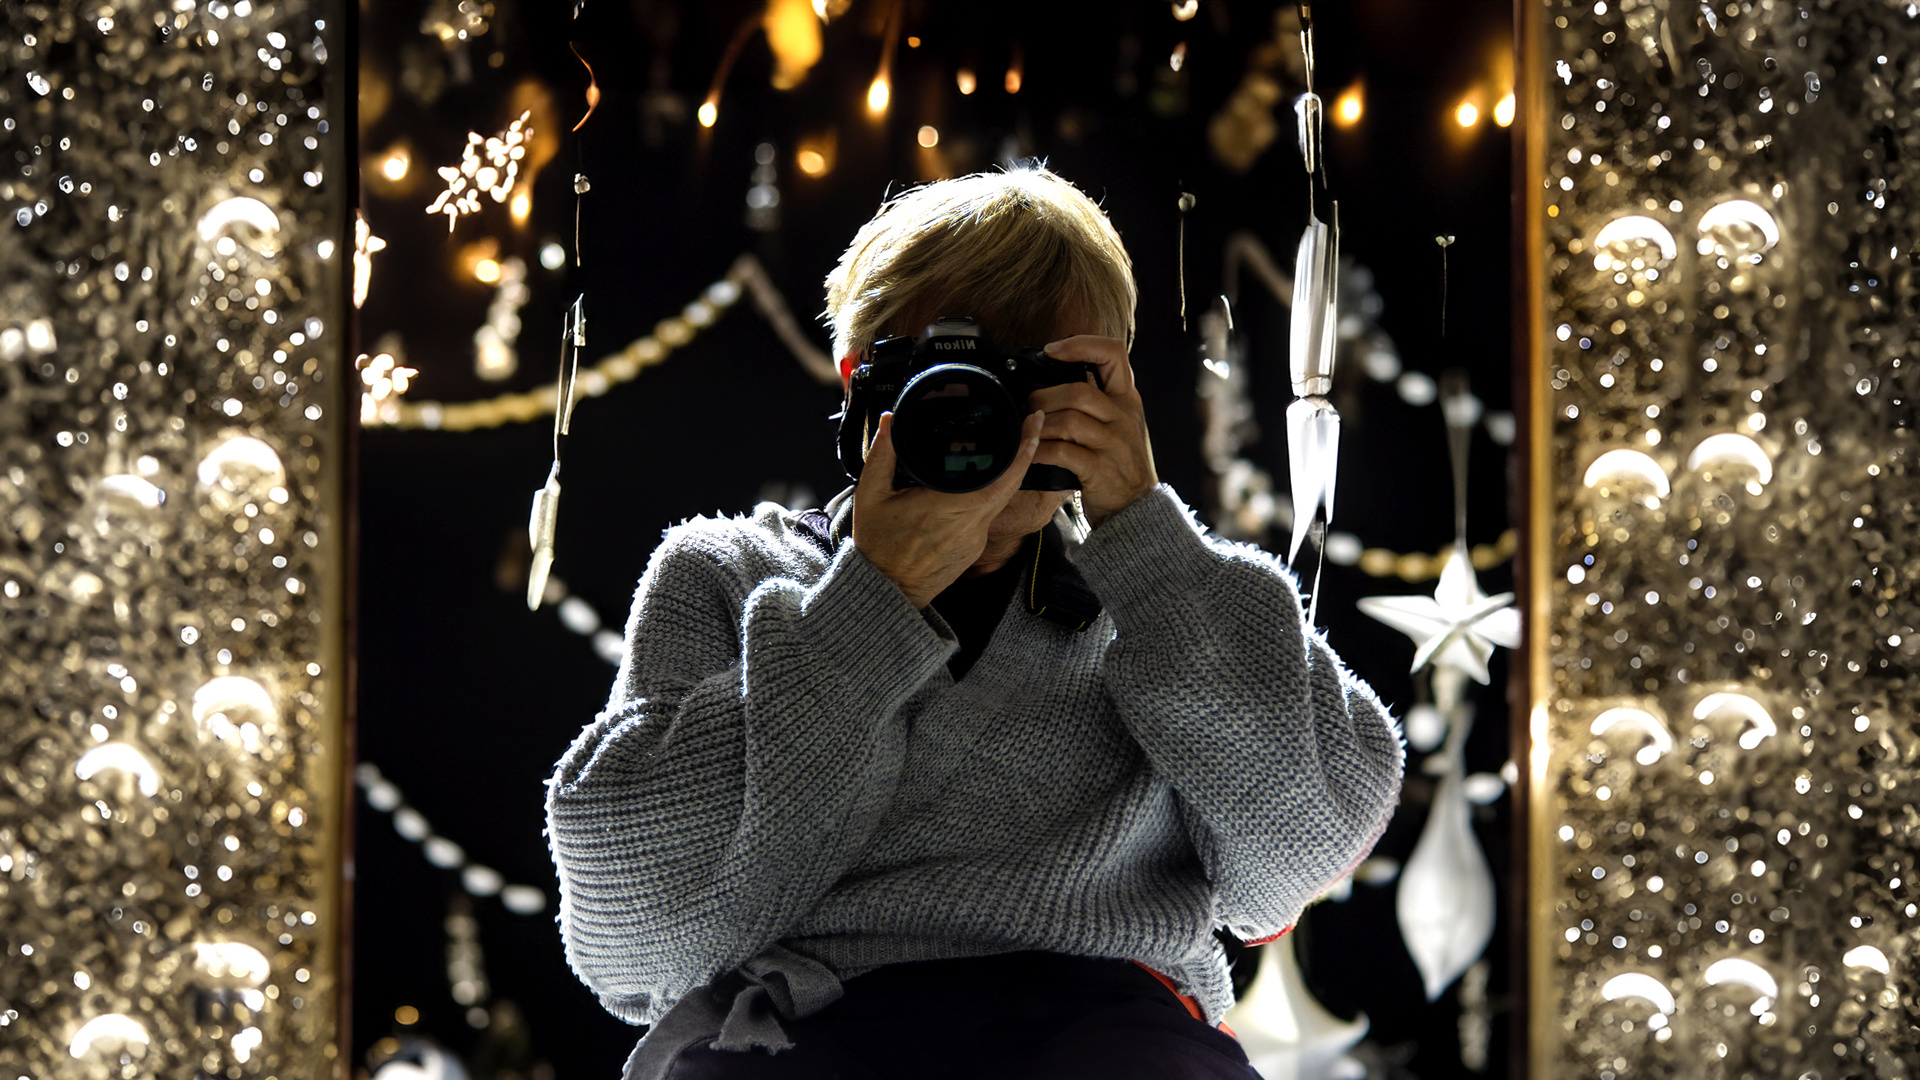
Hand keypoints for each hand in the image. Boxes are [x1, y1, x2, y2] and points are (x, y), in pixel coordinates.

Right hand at [852, 409, 1045, 609]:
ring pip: (1002, 499)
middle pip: (1011, 484)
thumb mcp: (869, 496)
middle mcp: (970, 524)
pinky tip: (985, 480)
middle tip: (1033, 425)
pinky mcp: (974, 547)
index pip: (1000, 476)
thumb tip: (888, 420)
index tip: (1032, 424)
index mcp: (948, 506)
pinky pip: (989, 514)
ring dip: (1010, 473)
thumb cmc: (877, 546)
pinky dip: (992, 494)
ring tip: (1011, 445)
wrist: (887, 593)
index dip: (1021, 450)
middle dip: (1026, 453)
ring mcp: (976, 539)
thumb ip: (881, 455)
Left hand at [1030, 336, 1158, 527]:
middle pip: (1078, 391)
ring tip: (1027, 431)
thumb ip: (1095, 401)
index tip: (1052, 350)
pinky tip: (1032, 453)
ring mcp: (1114, 443)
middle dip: (1042, 397)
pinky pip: (1063, 452)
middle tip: (1026, 407)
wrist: (1136, 506)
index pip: (1113, 353)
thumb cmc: (1117, 462)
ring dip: (1039, 425)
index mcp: (1127, 398)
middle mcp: (1124, 416)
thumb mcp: (1117, 423)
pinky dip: (1040, 450)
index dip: (1081, 344)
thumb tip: (1048, 380)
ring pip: (1069, 420)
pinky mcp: (1100, 469)